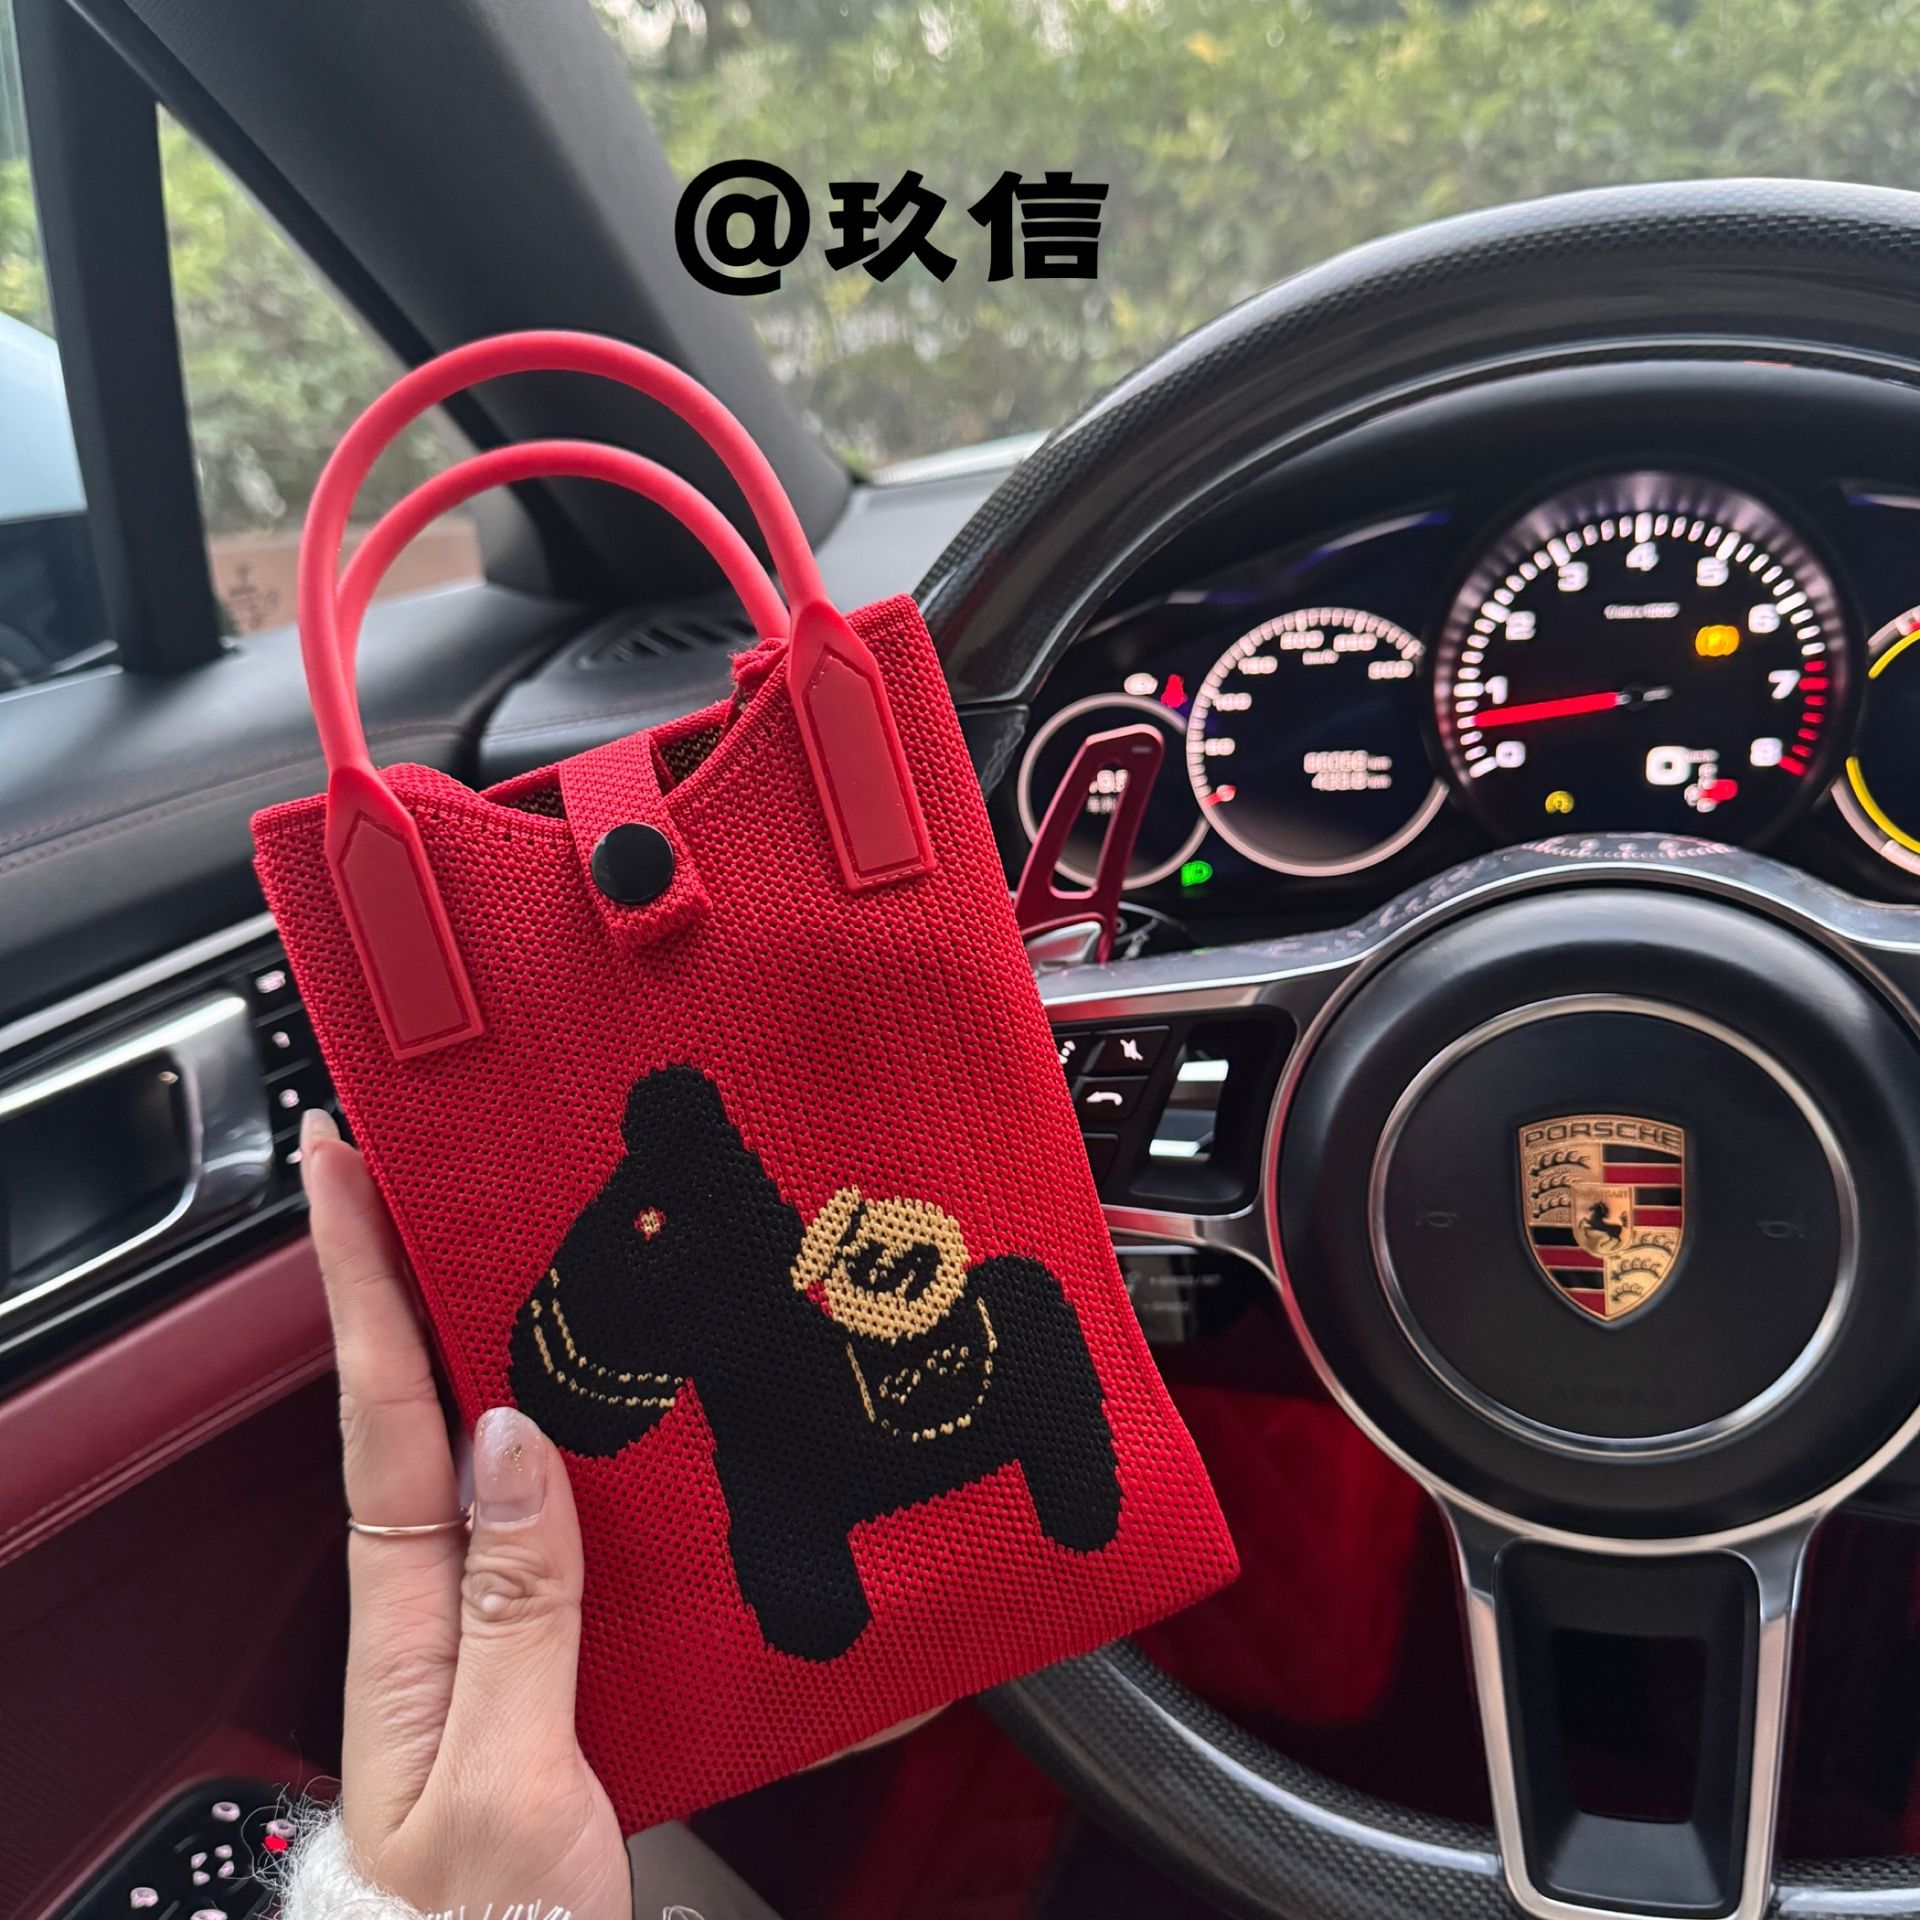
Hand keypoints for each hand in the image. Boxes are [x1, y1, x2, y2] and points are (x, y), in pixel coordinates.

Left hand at [303, 1108, 631, 1919]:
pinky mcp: (549, 1650)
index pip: (376, 1414)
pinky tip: (610, 1398)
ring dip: (488, 1335)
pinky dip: (568, 1428)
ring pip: (485, 1447)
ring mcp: (489, 1624)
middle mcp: (435, 1605)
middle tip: (428, 1159)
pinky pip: (552, 1510)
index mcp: (405, 1625)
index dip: (354, 1284)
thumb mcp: (507, 1781)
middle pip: (417, 1404)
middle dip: (406, 1273)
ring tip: (518, 1236)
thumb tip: (513, 1440)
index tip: (338, 1167)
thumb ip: (516, 1611)